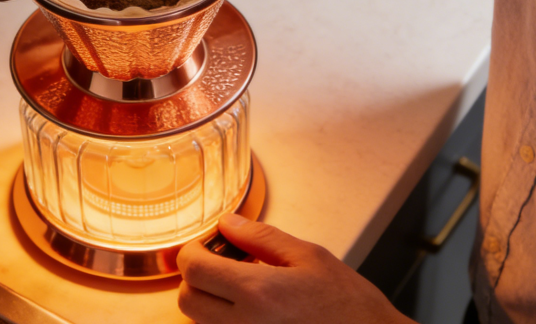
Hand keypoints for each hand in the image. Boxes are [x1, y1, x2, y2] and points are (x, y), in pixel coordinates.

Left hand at [177, 214, 412, 323]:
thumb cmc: (348, 305)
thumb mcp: (308, 256)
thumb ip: (261, 238)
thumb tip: (227, 223)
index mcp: (259, 293)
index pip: (194, 269)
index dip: (191, 250)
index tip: (205, 243)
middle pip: (187, 301)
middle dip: (196, 276)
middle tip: (219, 261)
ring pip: (201, 322)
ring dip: (208, 300)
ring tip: (240, 285)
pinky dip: (224, 320)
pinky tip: (251, 307)